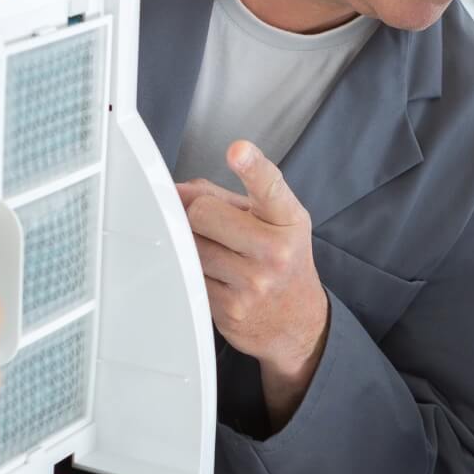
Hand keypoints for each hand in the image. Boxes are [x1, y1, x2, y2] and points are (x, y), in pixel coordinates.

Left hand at [177, 142, 328, 423]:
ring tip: (219, 253)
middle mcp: (275, 250)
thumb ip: (225, 198)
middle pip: (202, 212)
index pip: (269, 186)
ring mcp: (252, 283)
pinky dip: (194, 271)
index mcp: (288, 220)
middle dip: (200, 215)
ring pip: (190, 244)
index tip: (238, 151)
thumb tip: (175, 192)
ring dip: (194, 244)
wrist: (297, 322)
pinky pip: (189, 275)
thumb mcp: (271, 221)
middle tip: (217, 227)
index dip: (252, 167)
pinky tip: (217, 277)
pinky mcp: (230, 309)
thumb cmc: (280, 260)